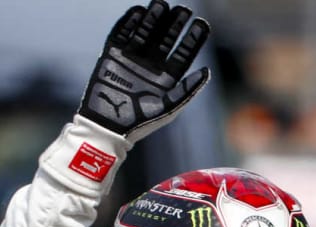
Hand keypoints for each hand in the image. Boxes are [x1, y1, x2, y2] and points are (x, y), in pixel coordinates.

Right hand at [79, 1, 210, 142]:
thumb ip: (188, 89)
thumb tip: (207, 71)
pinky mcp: (113, 55)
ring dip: (153, 18)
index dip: (193, 38)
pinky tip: (139, 11)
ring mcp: (132, 58)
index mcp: (167, 77)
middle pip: (166, 38)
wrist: (108, 126)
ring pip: (145, 32)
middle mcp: (151, 65)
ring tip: (161, 4)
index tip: (201, 23)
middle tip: (183, 9)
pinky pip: (122, 34)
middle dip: (175, 23)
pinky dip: (129, 22)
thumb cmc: (141, 122)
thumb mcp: (169, 107)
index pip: (184, 52)